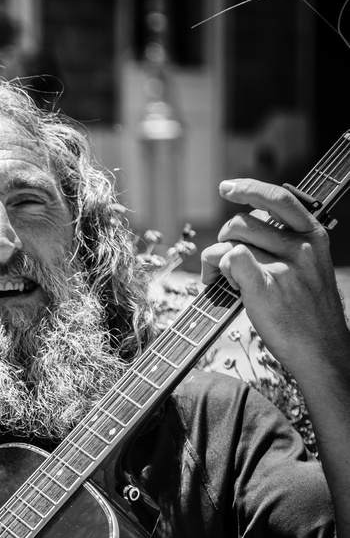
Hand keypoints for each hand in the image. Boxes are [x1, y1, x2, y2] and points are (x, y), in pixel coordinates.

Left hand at [200, 179, 347, 377]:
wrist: (321, 349)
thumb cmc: (308, 312)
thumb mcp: (311, 267)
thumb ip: (286, 245)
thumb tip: (246, 229)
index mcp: (313, 236)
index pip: (279, 199)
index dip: (249, 188)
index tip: (227, 188)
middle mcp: (300, 247)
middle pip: (243, 222)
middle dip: (223, 239)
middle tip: (220, 262)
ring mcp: (284, 267)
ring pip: (231, 243)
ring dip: (215, 259)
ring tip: (222, 280)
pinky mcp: (265, 288)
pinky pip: (231, 259)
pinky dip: (218, 269)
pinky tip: (225, 285)